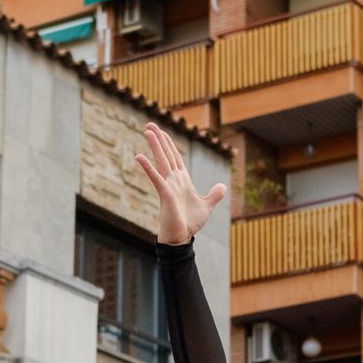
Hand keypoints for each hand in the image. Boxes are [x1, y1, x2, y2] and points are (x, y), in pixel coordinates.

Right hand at [133, 123, 226, 244]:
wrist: (182, 238)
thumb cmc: (190, 223)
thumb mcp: (207, 206)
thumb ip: (214, 195)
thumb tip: (222, 186)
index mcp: (182, 180)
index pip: (175, 157)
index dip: (169, 143)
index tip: (161, 131)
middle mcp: (173, 180)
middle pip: (166, 154)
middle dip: (159, 139)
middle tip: (150, 124)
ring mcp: (168, 185)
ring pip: (161, 161)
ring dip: (155, 146)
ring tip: (148, 131)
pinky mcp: (165, 194)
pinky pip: (156, 178)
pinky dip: (148, 167)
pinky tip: (139, 157)